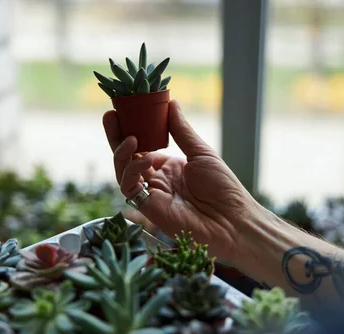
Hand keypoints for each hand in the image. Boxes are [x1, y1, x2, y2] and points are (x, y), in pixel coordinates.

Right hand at [103, 100, 260, 264]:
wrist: (232, 221)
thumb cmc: (223, 188)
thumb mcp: (201, 153)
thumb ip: (182, 130)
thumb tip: (171, 102)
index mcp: (168, 166)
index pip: (142, 145)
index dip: (131, 129)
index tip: (123, 110)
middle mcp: (156, 179)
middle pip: (127, 157)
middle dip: (116, 137)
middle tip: (110, 117)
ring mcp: (151, 193)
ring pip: (123, 171)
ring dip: (122, 153)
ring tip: (130, 138)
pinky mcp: (148, 207)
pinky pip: (130, 187)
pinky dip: (133, 170)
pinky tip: (146, 159)